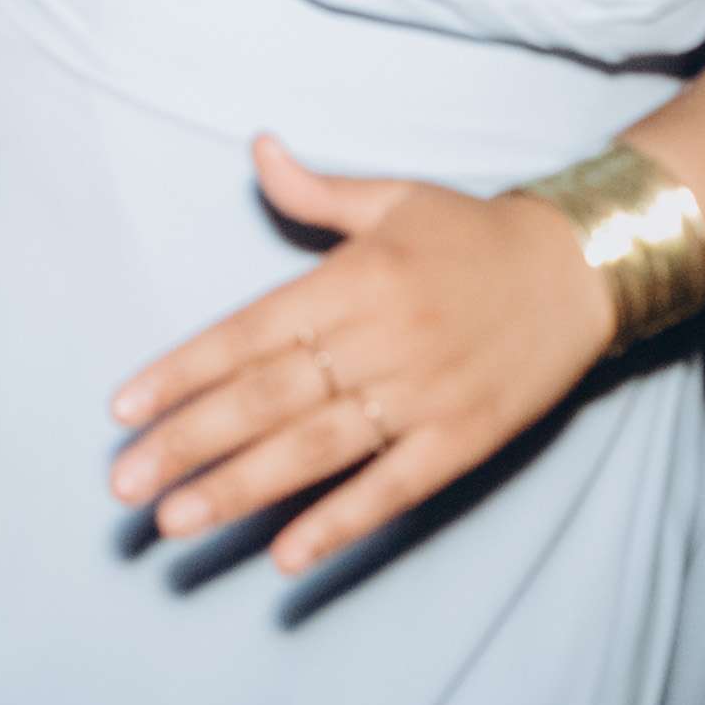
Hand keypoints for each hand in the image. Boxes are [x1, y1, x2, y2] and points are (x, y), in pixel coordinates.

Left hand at [108, 137, 617, 578]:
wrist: (582, 267)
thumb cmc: (473, 234)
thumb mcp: (393, 198)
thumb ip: (315, 192)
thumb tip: (257, 148)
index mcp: (352, 279)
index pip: (245, 334)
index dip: (180, 372)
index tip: (122, 411)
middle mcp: (380, 338)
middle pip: (266, 398)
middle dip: (187, 442)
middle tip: (123, 486)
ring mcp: (421, 394)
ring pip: (314, 449)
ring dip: (240, 488)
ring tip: (174, 519)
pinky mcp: (462, 438)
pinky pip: (391, 489)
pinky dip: (338, 523)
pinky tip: (285, 556)